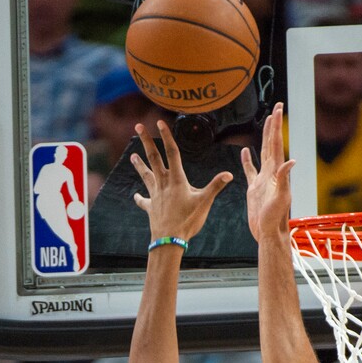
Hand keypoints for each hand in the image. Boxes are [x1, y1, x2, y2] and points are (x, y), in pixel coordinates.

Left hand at [131, 120, 232, 242]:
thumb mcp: (205, 202)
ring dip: (139, 165)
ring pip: (146, 176)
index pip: (172, 153)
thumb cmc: (188, 221)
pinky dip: (140, 198)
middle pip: (154, 158)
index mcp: (177, 180)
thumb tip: (229, 174)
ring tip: (132, 156)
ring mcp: (155, 195)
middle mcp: (163, 184)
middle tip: (138, 127)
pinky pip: (144, 201)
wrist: (169, 239)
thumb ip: (215, 187)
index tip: (160, 123)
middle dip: (146, 142)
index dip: (167, 137)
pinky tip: (136, 196)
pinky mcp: (151, 207)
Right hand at [241, 102, 294, 242]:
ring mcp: (263, 180)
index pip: (275, 144)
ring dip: (263, 138)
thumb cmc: (276, 218)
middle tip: (276, 108)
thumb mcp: (281, 198)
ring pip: (262, 153)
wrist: (269, 233)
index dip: (276, 126)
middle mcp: (271, 173)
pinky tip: (245, 152)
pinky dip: (247, 160)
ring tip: (265, 123)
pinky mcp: (254, 188)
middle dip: (273, 125)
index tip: (278, 109)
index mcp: (276, 172)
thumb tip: (291, 161)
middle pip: (271, 143)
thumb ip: (285, 179)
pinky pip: (250, 170)